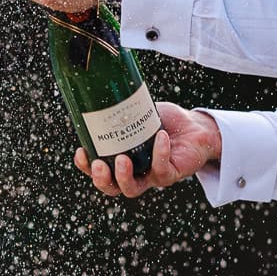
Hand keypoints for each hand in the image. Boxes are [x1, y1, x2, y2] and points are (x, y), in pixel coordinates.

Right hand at [75, 101, 218, 197]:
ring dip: (124, 177)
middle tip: (98, 163)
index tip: (81, 152)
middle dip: (102, 179)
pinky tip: (160, 136)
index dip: (85, 167)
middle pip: (112, 188)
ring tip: (122, 159)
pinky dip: (159, 153)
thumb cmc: (164, 121)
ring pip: (133, 189)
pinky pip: (162, 170)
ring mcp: (152, 176)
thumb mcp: (140, 113)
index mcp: (121, 161)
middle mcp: (134, 173)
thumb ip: (123, 108)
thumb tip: (104, 86)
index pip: (98, 170)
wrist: (195, 127)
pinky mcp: (171, 174)